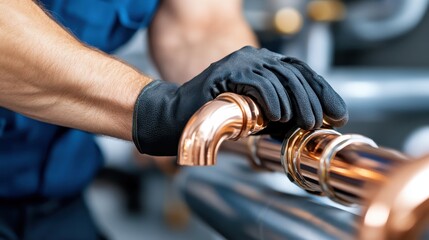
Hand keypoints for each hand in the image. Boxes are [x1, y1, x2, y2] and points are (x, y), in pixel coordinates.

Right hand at [132, 46, 347, 155]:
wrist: (177, 120)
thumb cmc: (215, 118)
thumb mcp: (256, 116)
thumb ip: (279, 115)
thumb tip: (310, 124)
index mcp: (262, 65)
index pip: (300, 72)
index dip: (322, 91)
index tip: (338, 112)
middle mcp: (253, 57)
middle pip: (294, 72)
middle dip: (314, 98)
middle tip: (321, 121)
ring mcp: (239, 62)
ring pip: (279, 77)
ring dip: (296, 103)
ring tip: (305, 123)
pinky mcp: (226, 72)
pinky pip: (257, 83)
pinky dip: (271, 101)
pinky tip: (278, 117)